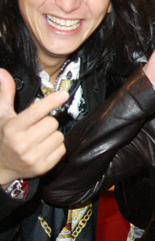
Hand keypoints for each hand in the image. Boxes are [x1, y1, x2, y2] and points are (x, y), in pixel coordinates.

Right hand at [0, 68, 68, 187]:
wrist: (1, 167)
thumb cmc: (3, 137)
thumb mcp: (2, 116)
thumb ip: (5, 94)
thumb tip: (3, 73)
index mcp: (12, 129)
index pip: (36, 112)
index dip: (51, 101)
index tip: (63, 94)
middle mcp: (22, 144)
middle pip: (52, 123)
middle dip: (46, 122)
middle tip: (35, 127)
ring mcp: (33, 157)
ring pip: (59, 135)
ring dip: (52, 134)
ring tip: (38, 138)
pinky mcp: (43, 167)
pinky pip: (62, 149)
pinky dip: (55, 147)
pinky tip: (42, 148)